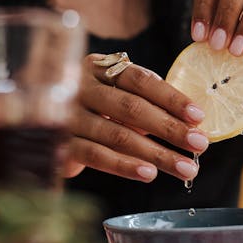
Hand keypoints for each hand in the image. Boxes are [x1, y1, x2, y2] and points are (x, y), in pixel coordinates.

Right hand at [64, 54, 208, 182]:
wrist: (43, 128)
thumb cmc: (93, 111)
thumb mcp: (116, 98)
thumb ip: (145, 103)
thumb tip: (191, 123)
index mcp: (98, 68)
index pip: (141, 79)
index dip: (171, 98)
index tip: (198, 116)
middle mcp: (81, 87)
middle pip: (132, 108)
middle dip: (170, 128)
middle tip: (199, 144)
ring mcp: (68, 116)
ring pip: (119, 135)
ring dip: (157, 154)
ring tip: (185, 168)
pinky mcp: (61, 145)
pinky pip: (97, 156)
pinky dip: (125, 166)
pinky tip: (149, 174)